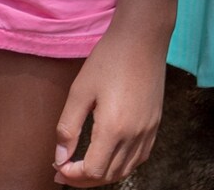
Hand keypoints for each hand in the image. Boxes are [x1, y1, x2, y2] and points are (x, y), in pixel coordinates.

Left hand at [54, 26, 167, 183]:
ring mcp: (148, 131)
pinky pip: (139, 158)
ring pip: (125, 170)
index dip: (72, 174)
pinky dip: (122, 165)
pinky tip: (109, 157)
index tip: (58, 166)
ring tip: (83, 168)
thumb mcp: (80, 91)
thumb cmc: (109, 59)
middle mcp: (134, 135)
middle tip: (64, 171)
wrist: (143, 37)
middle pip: (108, 175)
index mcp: (114, 128)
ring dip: (103, 175)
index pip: (92, 171)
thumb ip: (67, 128)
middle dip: (84, 179)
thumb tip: (59, 157)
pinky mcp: (155, 124)